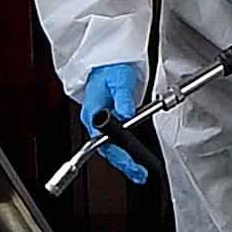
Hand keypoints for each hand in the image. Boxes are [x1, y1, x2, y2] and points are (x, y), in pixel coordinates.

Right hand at [79, 61, 147, 184]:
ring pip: (108, 146)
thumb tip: (126, 114)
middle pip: (106, 148)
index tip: (130, 162)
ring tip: (137, 171)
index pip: (103, 140)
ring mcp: (99, 120)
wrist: (105, 58)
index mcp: (93, 111)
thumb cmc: (109, 65)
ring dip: (123, 160)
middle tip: (138, 173)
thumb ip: (122, 98)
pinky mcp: (106, 118)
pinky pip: (112, 140)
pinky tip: (131, 156)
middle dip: (122, 163)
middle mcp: (93, 118)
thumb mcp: (119, 79)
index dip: (118, 154)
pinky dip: (123, 150)